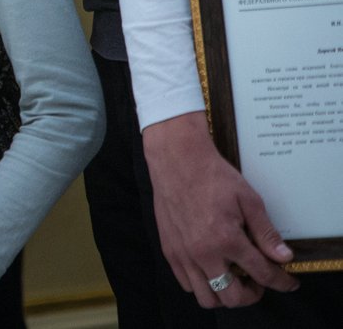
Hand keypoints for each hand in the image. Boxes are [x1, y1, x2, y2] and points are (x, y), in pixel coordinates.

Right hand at [144, 112, 297, 306]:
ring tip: (233, 276)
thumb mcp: (249, 200)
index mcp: (226, 239)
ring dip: (225, 294)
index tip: (288, 282)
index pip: (262, 274)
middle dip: (252, 294)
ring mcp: (183, 254)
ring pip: (206, 298)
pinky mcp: (169, 250)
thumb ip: (265, 232)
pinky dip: (202, 284)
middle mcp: (203, 253)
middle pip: (233, 298)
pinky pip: (186, 283)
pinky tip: (212, 267)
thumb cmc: (213, 176)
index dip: (281, 282)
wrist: (177, 160)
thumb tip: (283, 257)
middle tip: (258, 280)